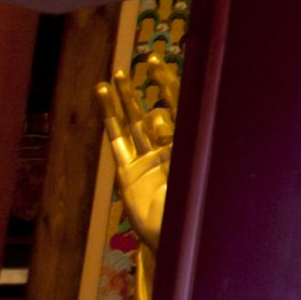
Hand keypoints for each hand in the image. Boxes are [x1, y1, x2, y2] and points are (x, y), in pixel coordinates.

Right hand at [102, 62, 177, 251]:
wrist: (179, 238)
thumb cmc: (198, 208)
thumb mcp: (193, 172)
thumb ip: (177, 145)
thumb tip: (159, 119)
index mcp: (190, 144)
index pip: (179, 105)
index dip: (168, 83)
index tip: (158, 62)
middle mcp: (168, 147)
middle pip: (154, 109)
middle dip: (147, 86)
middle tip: (142, 61)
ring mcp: (146, 158)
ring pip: (132, 122)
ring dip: (123, 100)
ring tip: (114, 78)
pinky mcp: (128, 172)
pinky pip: (116, 142)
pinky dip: (109, 121)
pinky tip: (102, 103)